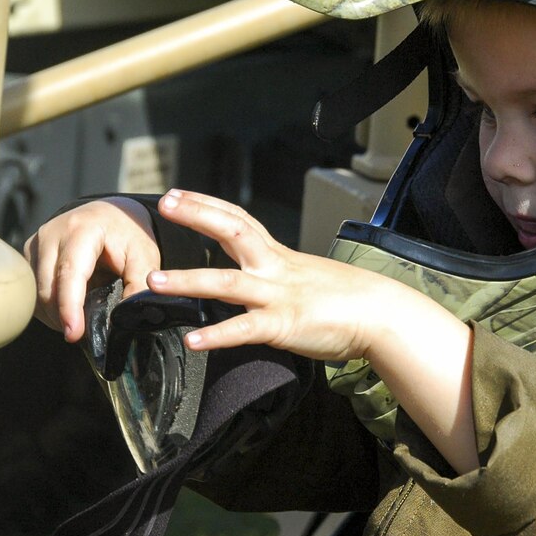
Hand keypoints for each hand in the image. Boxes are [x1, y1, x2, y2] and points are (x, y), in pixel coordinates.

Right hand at [24, 197, 157, 341]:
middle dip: (64, 317)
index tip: (73, 333)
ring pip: (37, 293)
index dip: (70, 306)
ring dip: (56, 314)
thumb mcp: (144, 255)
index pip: (69, 272)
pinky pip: (33, 291)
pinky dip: (49, 306)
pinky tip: (69, 307)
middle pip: (48, 288)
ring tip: (81, 317)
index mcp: (81, 229)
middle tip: (84, 333)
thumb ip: (140, 283)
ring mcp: (36, 244)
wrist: (109, 214)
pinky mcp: (29, 255)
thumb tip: (128, 317)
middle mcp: (51, 234)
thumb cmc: (126, 234)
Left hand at [149, 189, 478, 472]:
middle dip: (197, 216)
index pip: (239, 220)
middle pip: (232, 232)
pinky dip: (218, 335)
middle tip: (164, 204)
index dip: (207, 205)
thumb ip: (281, 279)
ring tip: (153, 282)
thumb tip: (260, 285)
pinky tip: (193, 341)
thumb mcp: (310, 279)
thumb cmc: (350, 300)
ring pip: (227, 283)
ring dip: (188, 280)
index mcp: (280, 257)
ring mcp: (279, 296)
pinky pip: (246, 329)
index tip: (178, 195)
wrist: (383, 314)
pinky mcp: (286, 325)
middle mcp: (276, 269)